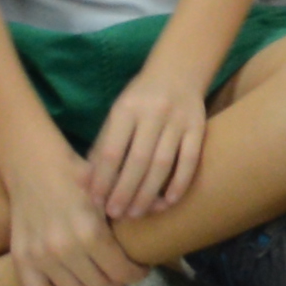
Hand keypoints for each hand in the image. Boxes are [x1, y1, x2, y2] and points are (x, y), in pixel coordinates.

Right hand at [1, 139, 138, 285]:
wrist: (34, 166)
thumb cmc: (78, 174)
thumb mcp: (111, 185)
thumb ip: (136, 200)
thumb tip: (165, 206)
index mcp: (90, 232)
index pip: (120, 271)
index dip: (135, 274)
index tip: (140, 269)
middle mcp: (64, 249)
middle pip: (99, 285)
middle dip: (117, 282)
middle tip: (123, 274)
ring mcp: (40, 256)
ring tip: (101, 280)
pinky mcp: (21, 258)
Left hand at [83, 60, 210, 224]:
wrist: (178, 71)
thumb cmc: (139, 99)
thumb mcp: (116, 114)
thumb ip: (102, 146)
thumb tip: (87, 185)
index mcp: (126, 110)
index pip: (111, 151)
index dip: (103, 179)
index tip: (96, 202)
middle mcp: (153, 113)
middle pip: (138, 160)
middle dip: (125, 191)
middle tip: (116, 214)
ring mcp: (178, 120)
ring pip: (163, 163)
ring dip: (149, 192)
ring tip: (137, 213)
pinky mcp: (198, 126)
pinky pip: (190, 159)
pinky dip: (180, 182)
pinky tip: (169, 201)